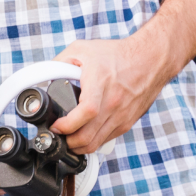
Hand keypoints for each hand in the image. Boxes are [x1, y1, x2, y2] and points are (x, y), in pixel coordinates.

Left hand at [50, 35, 163, 153]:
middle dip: (68, 142)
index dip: (67, 125)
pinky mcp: (127, 122)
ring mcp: (122, 116)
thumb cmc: (117, 54)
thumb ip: (60, 61)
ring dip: (78, 146)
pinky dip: (92, 142)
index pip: (86, 112)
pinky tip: (82, 136)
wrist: (151, 60)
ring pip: (97, 143)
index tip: (55, 126)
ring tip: (66, 139)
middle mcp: (113, 103)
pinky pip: (107, 139)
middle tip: (56, 136)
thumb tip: (44, 75)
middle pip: (88, 136)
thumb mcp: (82, 49)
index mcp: (101, 84)